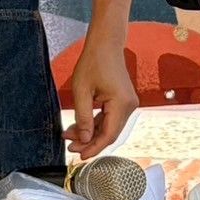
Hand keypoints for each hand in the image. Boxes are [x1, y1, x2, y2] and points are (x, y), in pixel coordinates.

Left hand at [64, 37, 138, 158]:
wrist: (106, 44)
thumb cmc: (93, 61)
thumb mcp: (81, 90)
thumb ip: (82, 117)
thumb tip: (83, 140)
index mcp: (122, 103)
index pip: (108, 135)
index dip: (93, 148)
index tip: (79, 155)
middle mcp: (130, 106)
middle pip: (110, 133)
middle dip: (89, 141)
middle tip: (70, 145)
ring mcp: (128, 104)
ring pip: (109, 127)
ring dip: (90, 133)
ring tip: (70, 135)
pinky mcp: (123, 101)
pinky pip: (110, 118)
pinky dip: (95, 124)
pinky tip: (79, 126)